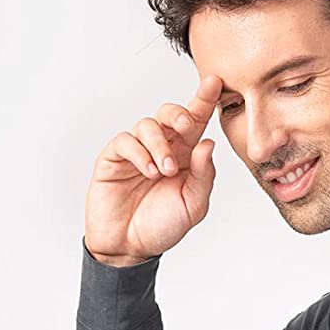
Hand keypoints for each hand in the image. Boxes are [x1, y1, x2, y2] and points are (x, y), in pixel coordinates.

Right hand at [83, 73, 222, 265]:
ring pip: (148, 125)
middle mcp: (162, 148)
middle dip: (180, 113)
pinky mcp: (114, 158)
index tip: (215, 82)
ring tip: (164, 171)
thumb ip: (204, 175)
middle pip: (170, 114)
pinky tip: (149, 171)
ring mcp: (137, 152)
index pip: (196, 122)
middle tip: (187, 126)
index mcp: (186, 156)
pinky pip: (126, 141)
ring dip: (160, 144)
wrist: (130, 247)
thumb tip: (208, 142)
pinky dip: (140, 152)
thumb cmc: (162, 226)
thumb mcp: (194, 205)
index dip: (204, 100)